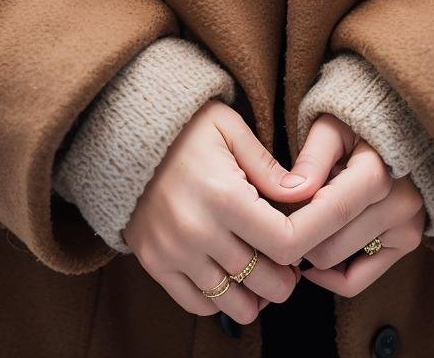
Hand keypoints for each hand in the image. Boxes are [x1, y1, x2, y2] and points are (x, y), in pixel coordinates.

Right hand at [122, 99, 309, 322]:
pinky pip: (198, 305)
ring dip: (257, 297)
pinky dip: (221, 301)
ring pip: (234, 303)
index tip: (308, 238)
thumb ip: (268, 167)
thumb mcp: (229, 129)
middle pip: (264, 281)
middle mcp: (199, 231)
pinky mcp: (155, 264)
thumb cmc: (186, 129)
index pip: (284, 243)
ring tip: (263, 276)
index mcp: (225, 195)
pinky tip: (232, 281)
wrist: (125, 137)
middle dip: (286, 277)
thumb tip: (305, 195)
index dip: (307, 246)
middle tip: (290, 263)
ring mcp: (174, 252)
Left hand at [277, 114, 425, 296]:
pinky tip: (312, 256)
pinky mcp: (405, 244)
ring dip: (312, 251)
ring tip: (302, 225)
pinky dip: (330, 274)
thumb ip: (312, 157)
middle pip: (329, 246)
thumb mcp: (330, 126)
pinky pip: (358, 280)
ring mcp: (406, 227)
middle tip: (280, 222)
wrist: (396, 127)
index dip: (294, 226)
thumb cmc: (355, 123)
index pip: (331, 212)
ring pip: (338, 264)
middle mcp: (399, 203)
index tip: (266, 226)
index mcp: (378, 170)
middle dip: (299, 238)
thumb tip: (292, 192)